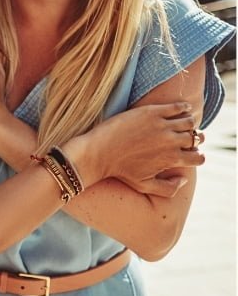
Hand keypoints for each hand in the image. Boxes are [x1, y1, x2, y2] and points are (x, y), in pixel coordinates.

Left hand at [70, 102, 203, 193]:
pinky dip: (184, 107)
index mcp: (171, 159)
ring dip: (189, 123)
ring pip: (189, 122)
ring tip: (183, 123)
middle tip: (186, 137)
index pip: (199, 158)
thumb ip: (168, 188)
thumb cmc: (118, 170)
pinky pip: (177, 107)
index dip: (196, 156)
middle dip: (194, 139)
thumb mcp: (144, 185)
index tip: (189, 153)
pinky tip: (183, 108)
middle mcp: (170, 142)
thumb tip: (184, 179)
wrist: (97, 152)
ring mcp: (162, 125)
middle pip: (196, 138)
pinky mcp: (151, 112)